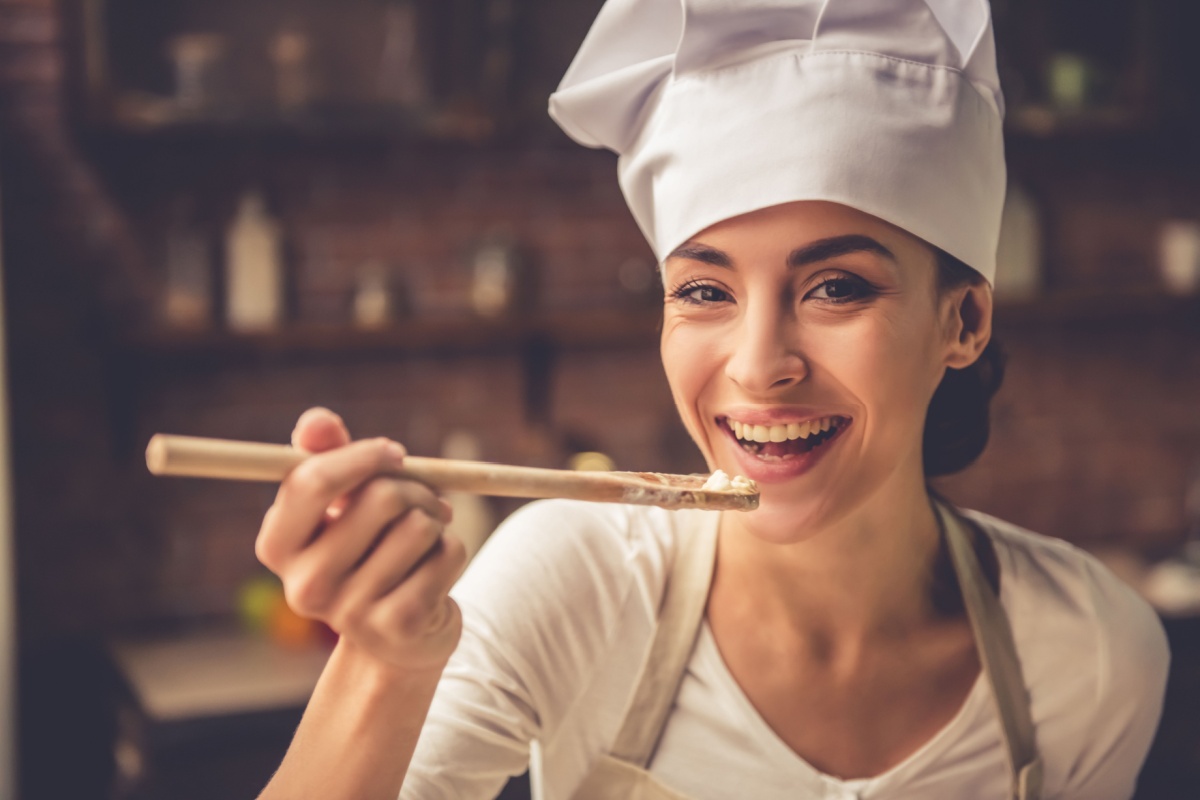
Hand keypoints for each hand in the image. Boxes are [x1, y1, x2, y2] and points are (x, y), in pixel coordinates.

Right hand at [255, 408, 466, 673]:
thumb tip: (317, 421)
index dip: (362, 455)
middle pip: (380, 498)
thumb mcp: (341, 502)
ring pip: (419, 525)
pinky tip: (435, 569)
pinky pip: (447, 553)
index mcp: (277, 547)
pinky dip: (452, 549)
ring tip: (427, 536)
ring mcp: (350, 612)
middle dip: (414, 487)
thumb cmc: (366, 548)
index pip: (310, 483)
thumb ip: (327, 454)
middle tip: (423, 498)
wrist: (398, 635)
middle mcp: (304, 586)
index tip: (394, 453)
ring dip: (435, 519)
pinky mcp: (400, 625)